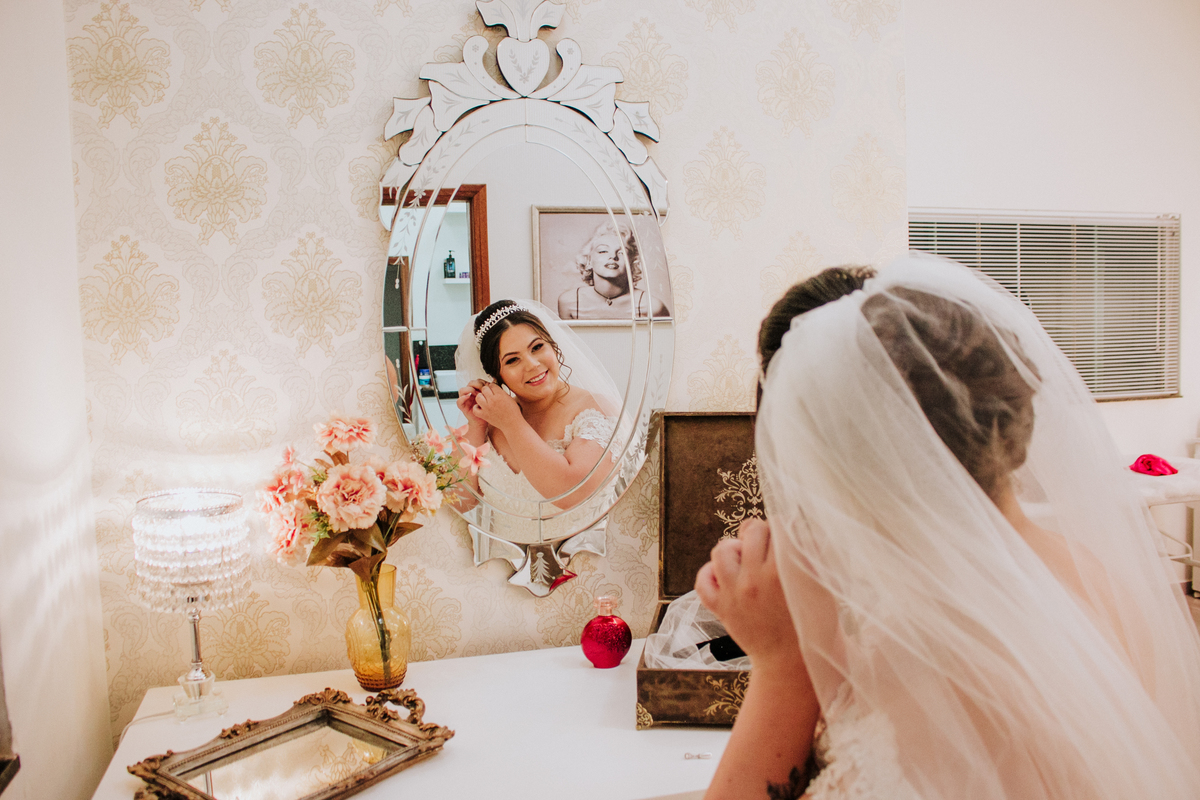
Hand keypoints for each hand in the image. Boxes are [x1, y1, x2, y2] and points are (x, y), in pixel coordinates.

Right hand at [456, 380, 490, 442]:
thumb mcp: (490, 399)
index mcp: (476, 391)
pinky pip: (459, 401)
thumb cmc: (488, 411)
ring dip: (468, 389)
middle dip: (474, 384)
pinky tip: (467, 397)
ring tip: (475, 392)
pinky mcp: (463, 407)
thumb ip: (489, 391)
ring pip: (462, 390)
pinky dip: (462, 398)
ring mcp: (465, 400)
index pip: (475, 382)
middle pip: (468, 384)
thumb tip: (493, 382)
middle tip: (481, 388)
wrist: (483, 422)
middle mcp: (470, 395)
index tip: (486, 384)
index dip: (479, 381)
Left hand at [471, 382, 523, 431]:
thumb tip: (495, 387)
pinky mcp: (484, 415)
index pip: (492, 385)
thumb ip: (501, 392)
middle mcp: (493, 400)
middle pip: (484, 389)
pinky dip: (477, 408)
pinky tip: (481, 407)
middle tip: (489, 395)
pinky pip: (475, 409)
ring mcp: (487, 408)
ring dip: (481, 397)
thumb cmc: (513, 411)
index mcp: (500, 395)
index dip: (493, 387)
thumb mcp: (510, 398)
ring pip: (478, 397)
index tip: (494, 391)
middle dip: (487, 391)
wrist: (512, 424)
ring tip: (485, 400)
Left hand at [694, 518, 802, 673]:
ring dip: (735, 549)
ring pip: (722, 550)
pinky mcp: (720, 608)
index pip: (780, 527)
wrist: (792, 665)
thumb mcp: (819, 587)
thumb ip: (806, 555)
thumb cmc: (811, 623)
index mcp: (787, 573)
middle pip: (752, 530)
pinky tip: (727, 577)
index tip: (789, 536)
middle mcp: (757, 580)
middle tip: (770, 548)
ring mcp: (735, 594)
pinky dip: (711, 573)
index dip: (785, 527)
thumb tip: (791, 525)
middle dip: (763, 533)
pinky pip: (703, 580)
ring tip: (747, 560)